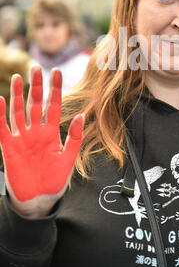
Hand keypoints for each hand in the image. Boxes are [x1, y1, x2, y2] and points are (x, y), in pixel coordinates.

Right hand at [0, 66, 83, 217]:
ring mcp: (21, 138)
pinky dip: (0, 115)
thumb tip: (82, 115)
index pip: (53, 106)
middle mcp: (36, 131)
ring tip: (19, 77)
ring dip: (18, 95)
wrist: (39, 199)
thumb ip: (75, 137)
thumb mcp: (68, 158)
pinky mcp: (9, 147)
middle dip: (36, 86)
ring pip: (18, 111)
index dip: (55, 89)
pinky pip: (2, 128)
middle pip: (35, 104)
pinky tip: (0, 100)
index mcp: (51, 132)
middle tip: (36, 67)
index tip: (56, 71)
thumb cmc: (55, 180)